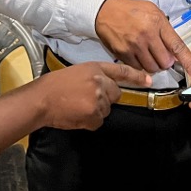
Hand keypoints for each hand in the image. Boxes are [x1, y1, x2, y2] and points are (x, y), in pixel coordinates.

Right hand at [35, 61, 150, 130]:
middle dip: (105, 98)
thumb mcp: (78, 72)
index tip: (148, 80)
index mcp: (95, 69)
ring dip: (96, 110)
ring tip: (78, 106)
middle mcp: (100, 82)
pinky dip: (90, 121)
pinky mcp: (94, 115)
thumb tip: (107, 89)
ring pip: (106, 109)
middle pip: (115, 94)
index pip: (121, 71)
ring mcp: (98, 100)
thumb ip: (95, 77)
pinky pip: (98, 121)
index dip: (136, 76)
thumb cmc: (55, 85)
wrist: (42, 99)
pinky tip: (77, 115)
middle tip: (86, 98)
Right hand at [95, 0, 190, 81]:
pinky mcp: (123, 54)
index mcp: (157, 23)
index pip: (178, 46)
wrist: (105, 11)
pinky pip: (138, 69)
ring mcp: (134, 46)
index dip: (189, 62)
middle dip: (166, 62)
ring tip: (148, 54)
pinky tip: (137, 54)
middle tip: (160, 54)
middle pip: (165, 62)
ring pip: (152, 68)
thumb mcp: (153, 11)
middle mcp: (147, 35)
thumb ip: (166, 30)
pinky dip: (141, 65)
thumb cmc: (132, 10)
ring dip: (154, 65)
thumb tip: (175, 52)